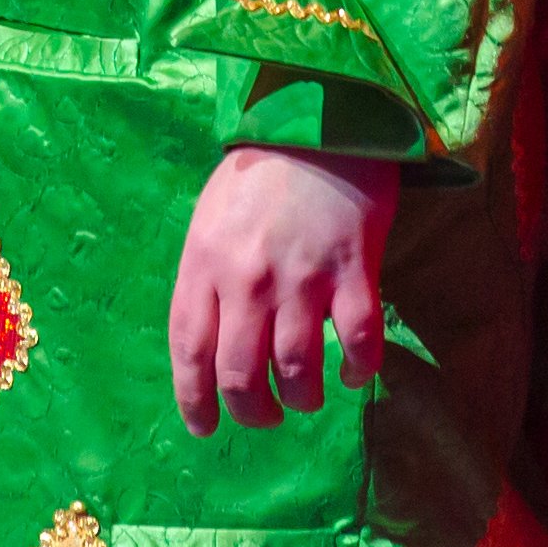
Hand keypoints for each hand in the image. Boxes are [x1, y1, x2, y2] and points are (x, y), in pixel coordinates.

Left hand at [169, 145, 396, 432]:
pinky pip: (358, 342)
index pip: (189, 350)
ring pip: (296, 370)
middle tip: (264, 417)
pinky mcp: (353, 270)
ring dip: (302, 399)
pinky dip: (356, 370)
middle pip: (240, 374)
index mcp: (204, 263)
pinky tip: (353, 373)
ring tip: (307, 398)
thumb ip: (207, 278)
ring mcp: (301, 277)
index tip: (206, 428)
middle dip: (251, 412)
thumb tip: (209, 342)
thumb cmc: (259, 171)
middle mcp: (247, 278)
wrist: (319, 118)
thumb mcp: (210, 219)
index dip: (195, 401)